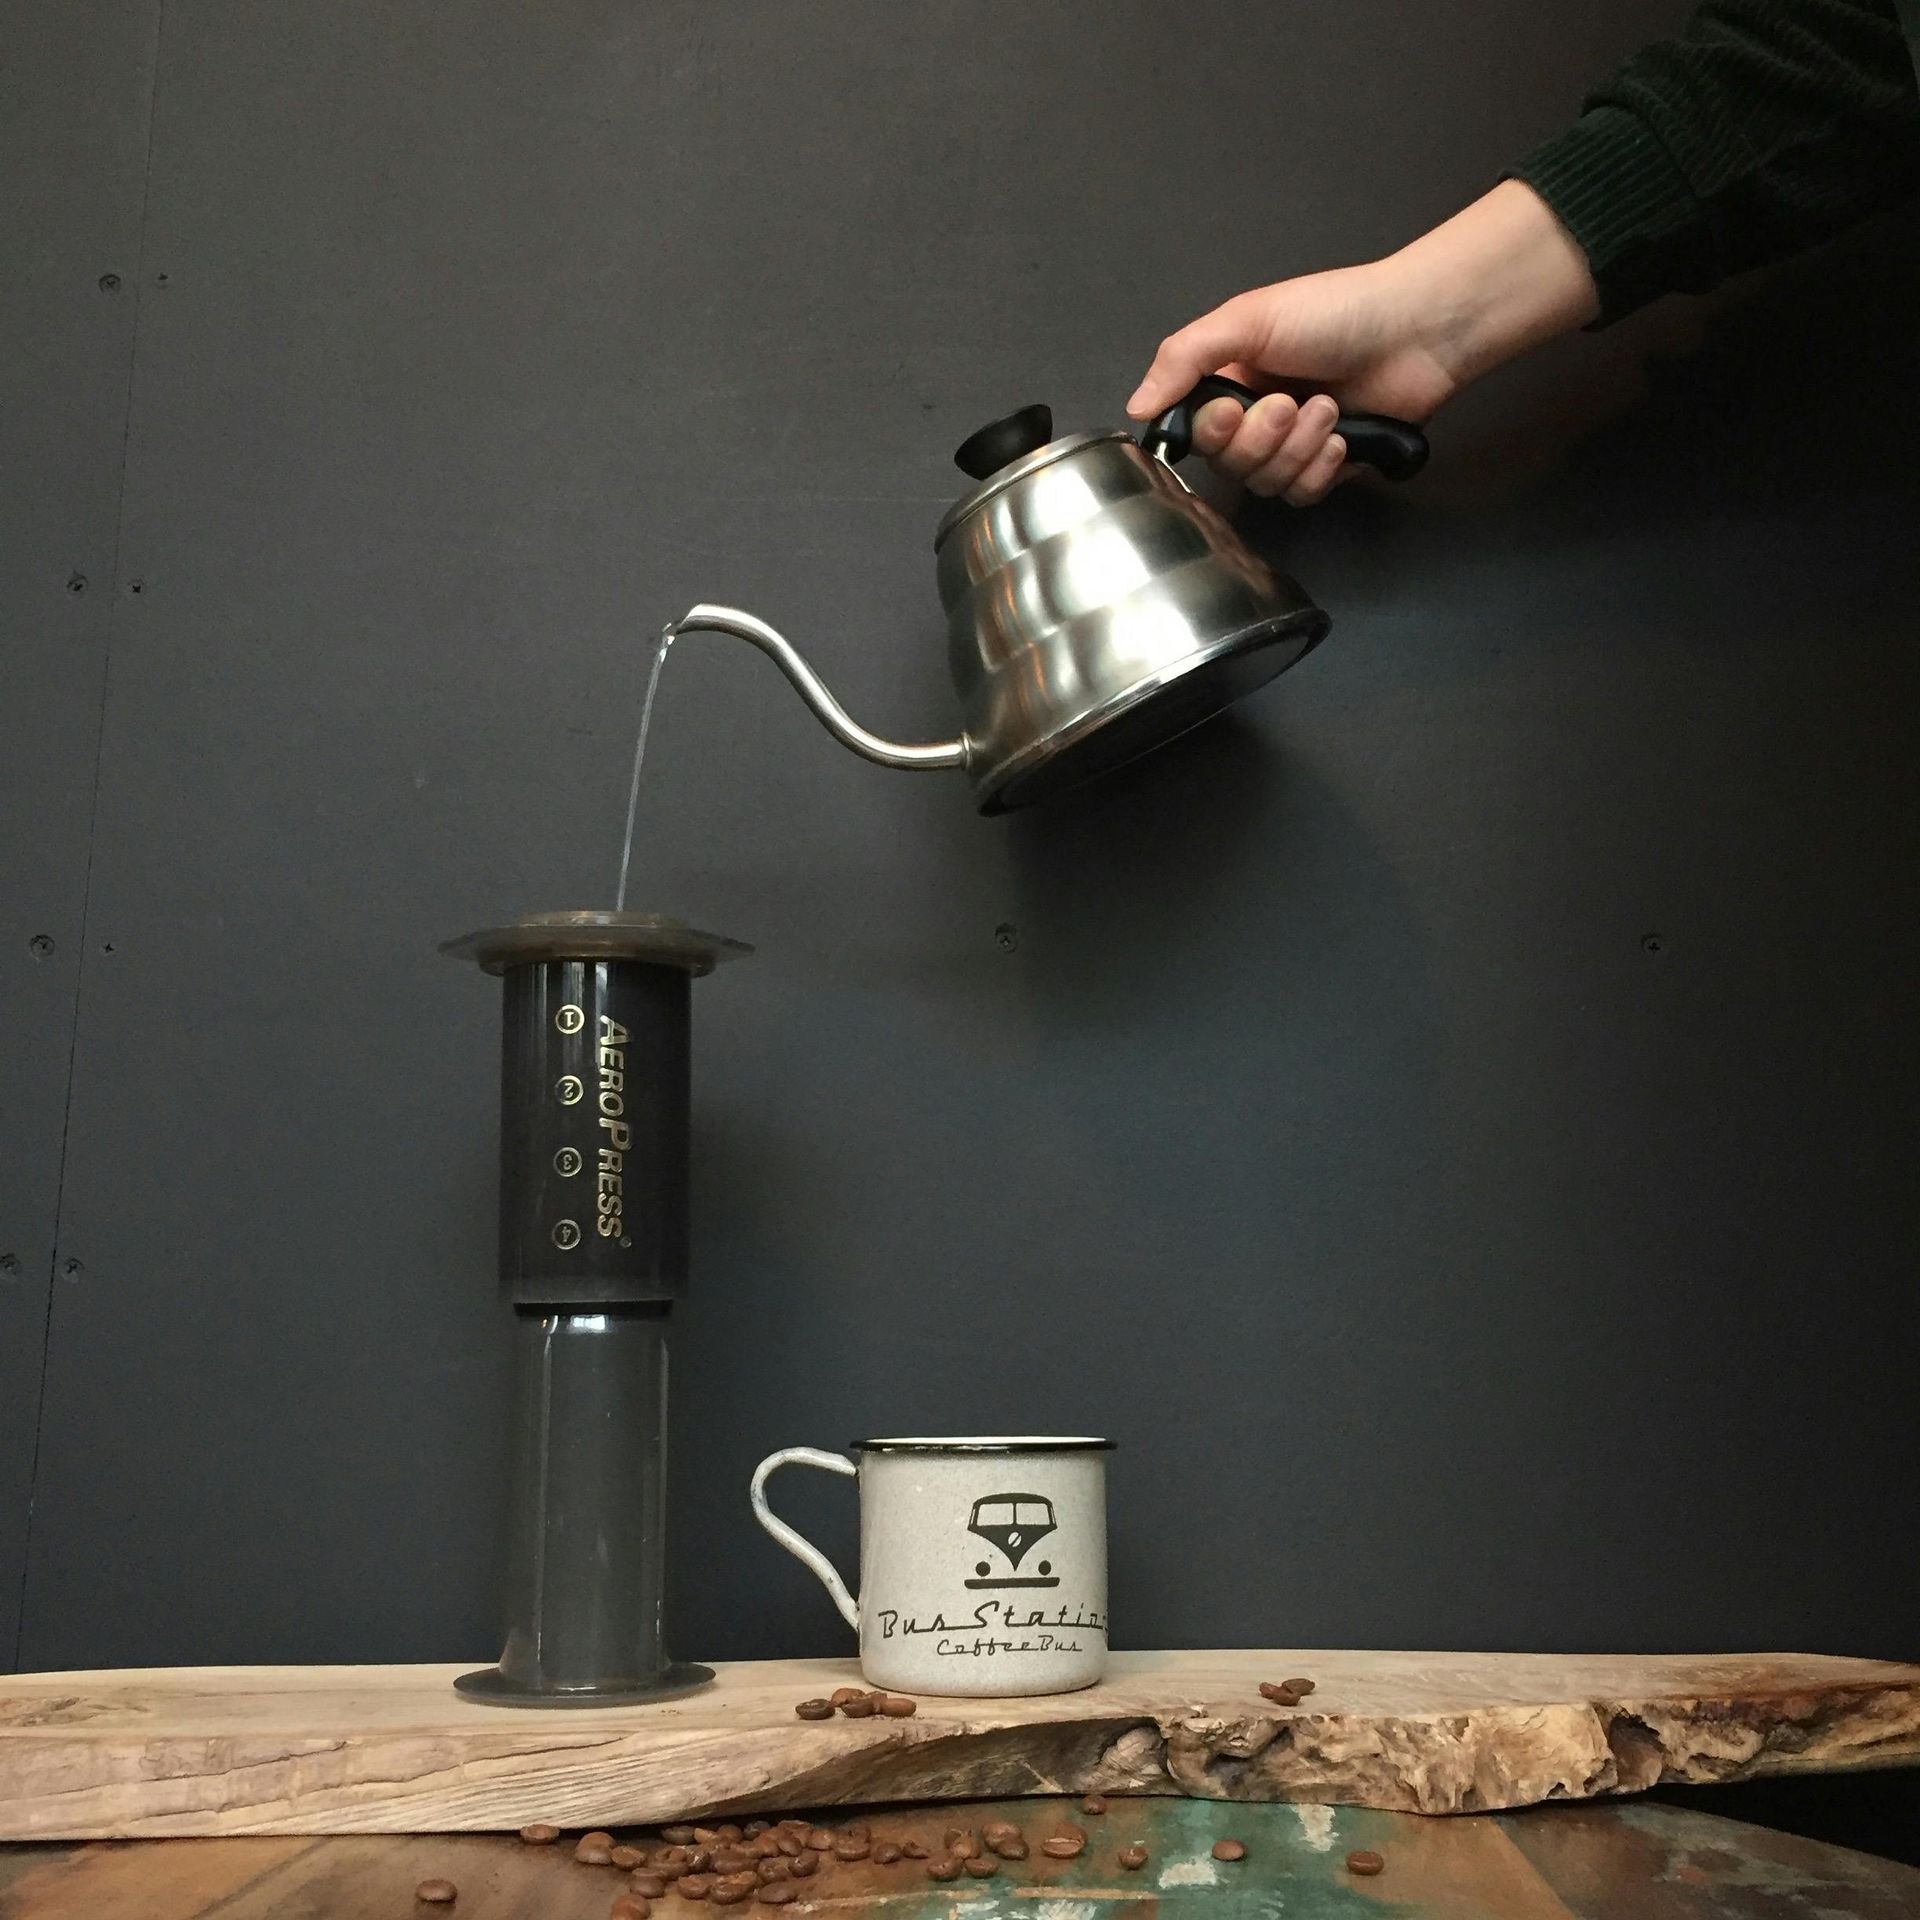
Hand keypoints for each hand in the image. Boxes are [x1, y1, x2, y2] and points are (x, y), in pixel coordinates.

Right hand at [1127, 181, 1600, 504]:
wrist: (1416, 330)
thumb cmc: (1337, 312)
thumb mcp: (1246, 319)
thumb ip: (1183, 358)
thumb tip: (1136, 406)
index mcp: (1228, 377)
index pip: (1191, 431)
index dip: (1210, 432)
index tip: (1231, 410)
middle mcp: (1255, 414)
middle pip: (1228, 464)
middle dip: (1260, 439)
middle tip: (1290, 402)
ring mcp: (1292, 442)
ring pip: (1265, 482)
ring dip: (1297, 449)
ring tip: (1327, 408)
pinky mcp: (1328, 465)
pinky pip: (1301, 494)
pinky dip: (1319, 469)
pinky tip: (1340, 437)